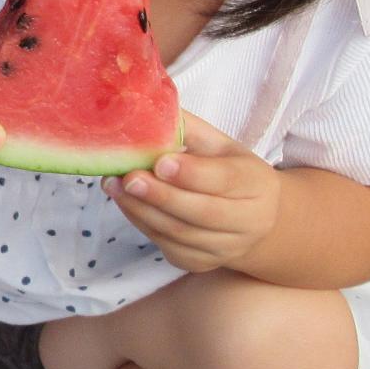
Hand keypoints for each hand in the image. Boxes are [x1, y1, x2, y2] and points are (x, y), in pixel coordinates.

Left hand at [104, 112, 280, 273]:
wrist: (255, 221)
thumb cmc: (230, 173)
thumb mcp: (220, 146)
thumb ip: (189, 129)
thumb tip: (148, 105)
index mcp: (256, 183)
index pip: (225, 180)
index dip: (192, 173)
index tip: (161, 163)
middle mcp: (248, 221)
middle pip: (201, 212)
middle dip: (161, 195)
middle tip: (127, 177)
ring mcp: (225, 248)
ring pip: (179, 233)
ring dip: (142, 210)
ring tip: (114, 185)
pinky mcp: (201, 263)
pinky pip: (167, 246)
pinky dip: (142, 224)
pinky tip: (125, 202)